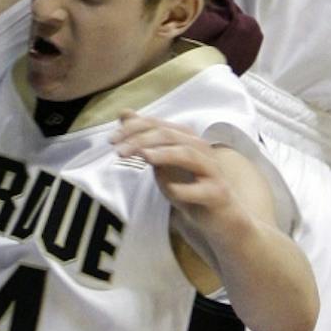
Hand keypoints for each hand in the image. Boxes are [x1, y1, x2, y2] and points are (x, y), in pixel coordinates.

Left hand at [113, 111, 242, 222]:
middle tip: (118, 152)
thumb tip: (124, 112)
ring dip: (163, 155)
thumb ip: (145, 139)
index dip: (134, 128)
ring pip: (188, 154)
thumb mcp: (162, 162)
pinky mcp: (218, 193)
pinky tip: (170, 191)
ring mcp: (212, 170)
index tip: (111, 140)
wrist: (219, 218)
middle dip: (142, 140)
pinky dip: (185, 189)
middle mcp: (201, 148)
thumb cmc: (189, 186)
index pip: (157, 125)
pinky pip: (202, 189)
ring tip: (143, 157)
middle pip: (169, 136)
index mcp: (187, 138)